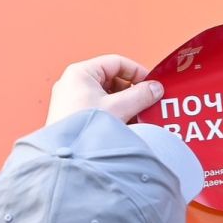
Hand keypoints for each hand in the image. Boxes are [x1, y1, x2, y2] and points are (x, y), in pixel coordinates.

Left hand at [46, 55, 164, 125]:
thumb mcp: (118, 108)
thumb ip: (140, 95)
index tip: (151, 85)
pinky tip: (122, 125)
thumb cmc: (84, 129)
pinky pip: (98, 107)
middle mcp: (73, 83)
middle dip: (131, 91)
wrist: (66, 159)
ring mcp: (71, 99)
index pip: (116, 63)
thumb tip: (155, 89)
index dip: (137, 72)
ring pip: (106, 95)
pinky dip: (113, 113)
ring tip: (135, 116)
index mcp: (81, 73)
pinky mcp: (72, 115)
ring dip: (123, 104)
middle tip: (146, 102)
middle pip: (111, 79)